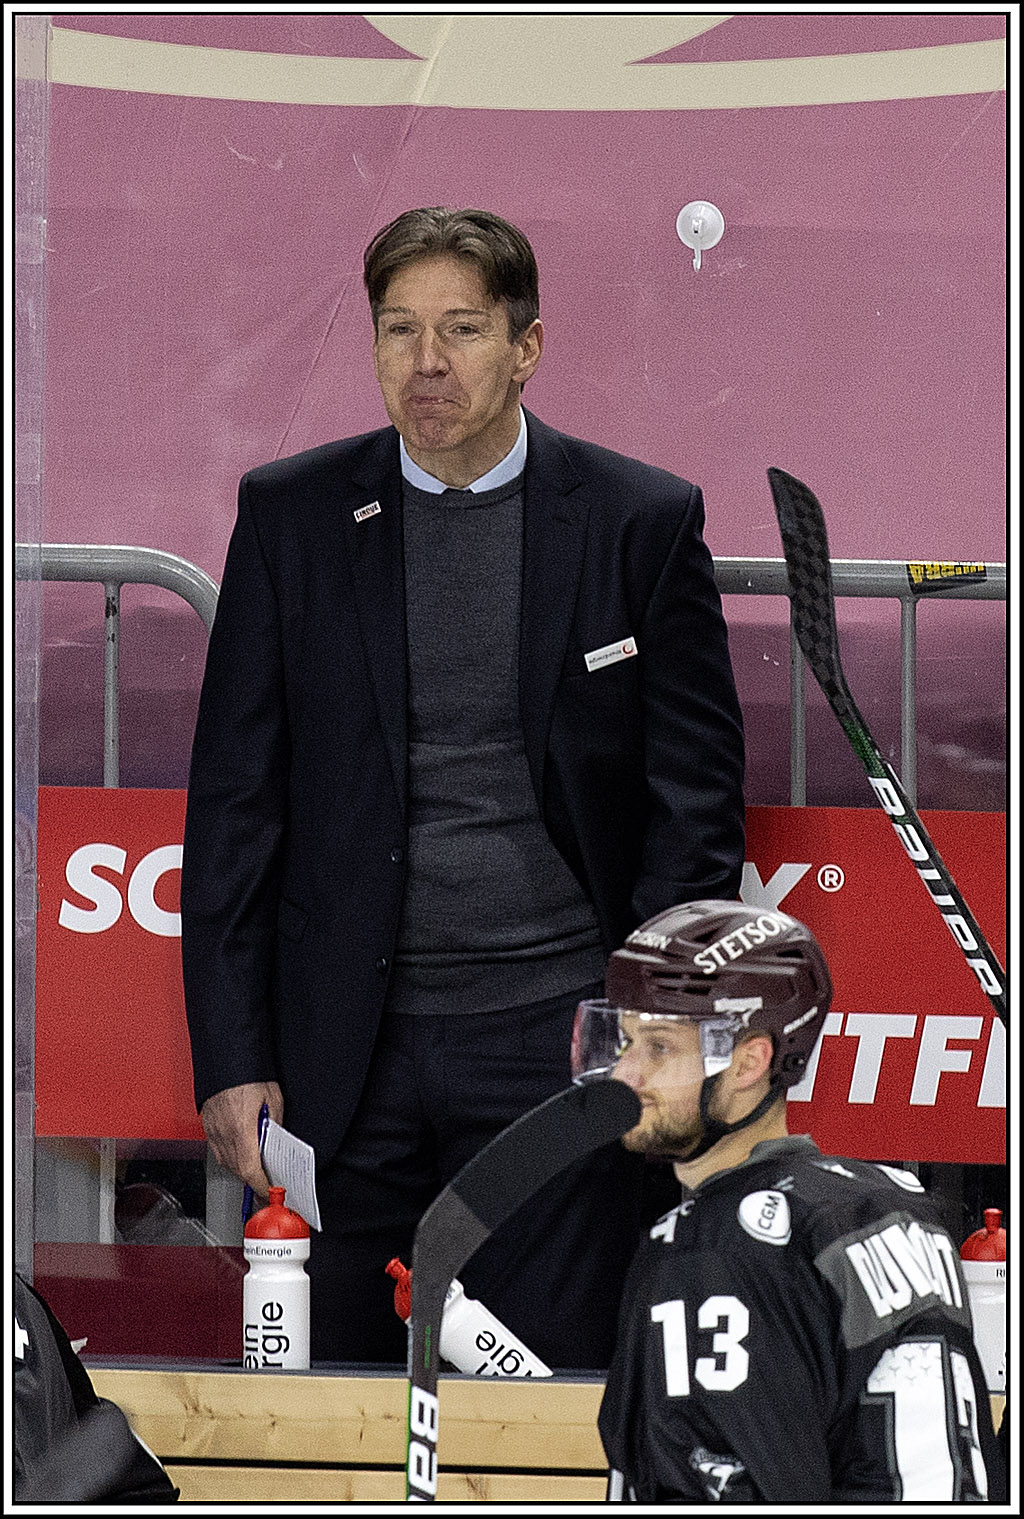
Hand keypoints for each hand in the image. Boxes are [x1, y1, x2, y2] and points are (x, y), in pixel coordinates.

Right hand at [201, 1081, 282, 1197]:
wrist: (225, 1058)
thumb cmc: (248, 1073)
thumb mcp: (273, 1099)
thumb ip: (275, 1124)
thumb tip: (276, 1141)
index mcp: (242, 1130)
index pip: (251, 1171)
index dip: (262, 1186)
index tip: (270, 1192)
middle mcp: (224, 1134)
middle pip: (238, 1170)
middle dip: (253, 1180)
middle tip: (266, 1183)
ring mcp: (213, 1131)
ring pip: (226, 1163)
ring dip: (241, 1169)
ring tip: (255, 1169)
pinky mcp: (207, 1125)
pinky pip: (218, 1151)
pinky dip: (230, 1157)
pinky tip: (240, 1153)